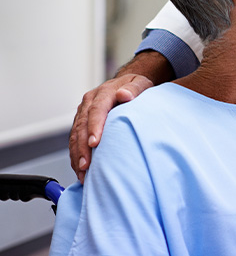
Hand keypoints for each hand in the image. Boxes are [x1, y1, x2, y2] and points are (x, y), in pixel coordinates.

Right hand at [69, 51, 173, 182]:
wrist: (127, 85)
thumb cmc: (136, 87)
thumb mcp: (140, 84)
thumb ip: (134, 89)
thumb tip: (124, 95)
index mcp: (104, 92)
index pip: (97, 110)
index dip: (94, 127)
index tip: (94, 143)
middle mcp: (90, 101)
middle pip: (82, 125)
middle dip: (82, 147)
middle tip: (86, 165)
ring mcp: (83, 111)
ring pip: (75, 134)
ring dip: (77, 154)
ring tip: (82, 172)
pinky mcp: (81, 121)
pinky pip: (74, 139)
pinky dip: (76, 154)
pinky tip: (80, 169)